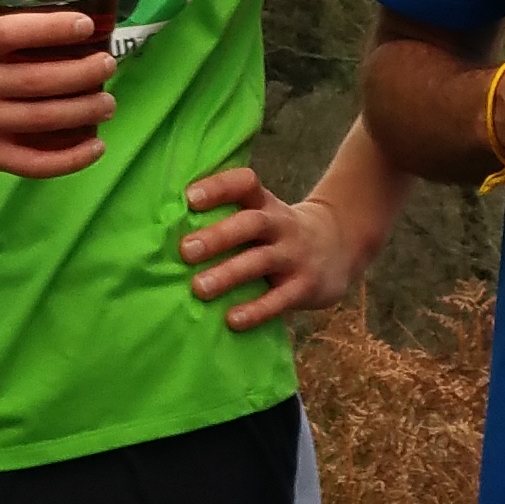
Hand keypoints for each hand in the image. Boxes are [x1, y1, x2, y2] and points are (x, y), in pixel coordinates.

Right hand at [0, 9, 117, 175]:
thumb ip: (4, 38)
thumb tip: (69, 33)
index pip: (14, 33)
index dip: (54, 29)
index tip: (87, 26)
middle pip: (40, 80)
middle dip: (84, 74)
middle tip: (107, 67)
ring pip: (43, 119)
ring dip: (85, 111)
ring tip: (107, 103)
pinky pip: (34, 162)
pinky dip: (71, 158)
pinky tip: (95, 147)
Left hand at [177, 164, 374, 330]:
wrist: (340, 245)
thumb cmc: (278, 232)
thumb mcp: (262, 214)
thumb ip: (227, 218)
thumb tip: (164, 231)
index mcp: (264, 203)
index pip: (245, 184)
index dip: (219, 187)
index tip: (190, 198)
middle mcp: (280, 225)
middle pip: (250, 223)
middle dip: (217, 236)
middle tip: (185, 250)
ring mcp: (294, 256)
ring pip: (261, 261)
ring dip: (229, 274)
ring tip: (198, 288)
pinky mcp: (305, 286)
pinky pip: (280, 299)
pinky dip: (256, 310)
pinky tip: (232, 320)